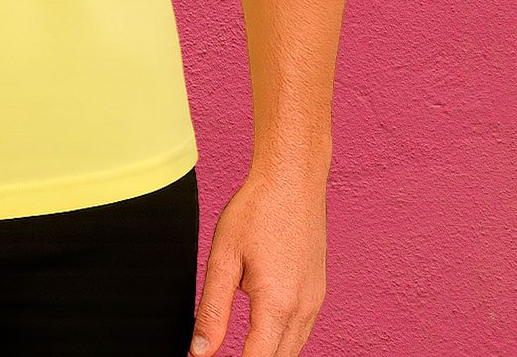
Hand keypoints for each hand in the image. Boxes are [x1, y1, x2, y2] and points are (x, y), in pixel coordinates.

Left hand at [189, 164, 327, 356]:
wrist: (293, 179)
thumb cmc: (257, 210)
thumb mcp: (224, 257)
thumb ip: (212, 310)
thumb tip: (199, 352)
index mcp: (277, 304)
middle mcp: (303, 308)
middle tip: (227, 354)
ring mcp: (316, 300)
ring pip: (294, 348)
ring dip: (270, 353)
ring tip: (243, 347)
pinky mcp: (319, 291)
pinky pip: (303, 330)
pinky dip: (284, 339)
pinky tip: (265, 328)